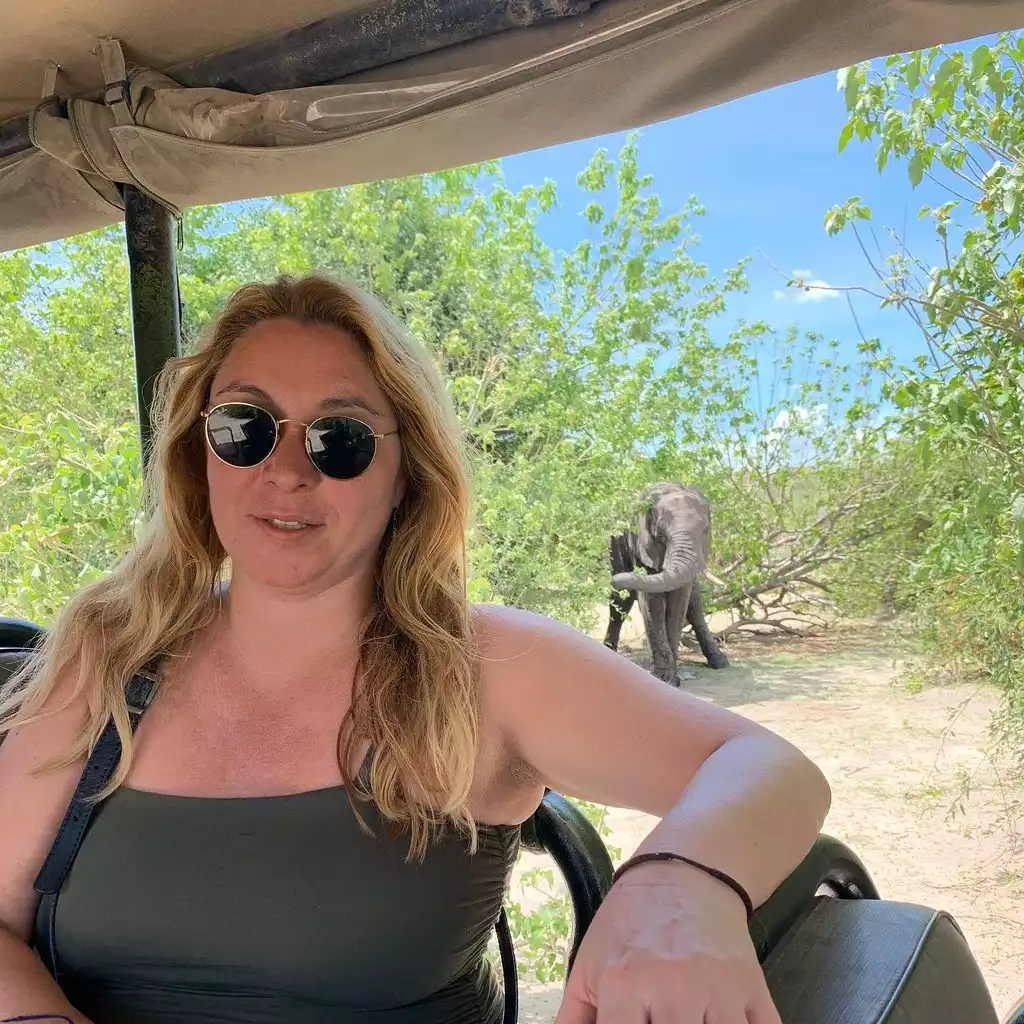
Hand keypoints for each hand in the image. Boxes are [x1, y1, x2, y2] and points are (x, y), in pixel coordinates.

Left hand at [554, 861, 780, 1022]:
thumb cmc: (629, 924)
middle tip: (657, 1021)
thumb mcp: (590, 965)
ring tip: (688, 1019)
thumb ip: (574, 1018)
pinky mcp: (754, 990)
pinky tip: (723, 1021)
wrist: (683, 874)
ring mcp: (718, 991)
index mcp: (625, 985)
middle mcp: (673, 989)